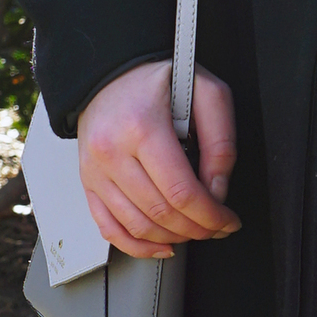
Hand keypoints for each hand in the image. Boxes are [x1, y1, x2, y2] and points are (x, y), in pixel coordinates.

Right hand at [75, 60, 240, 259]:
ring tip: (195, 232)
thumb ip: (220, 142)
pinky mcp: (88, 182)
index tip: (228, 220)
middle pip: (160, 214)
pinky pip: (108, 228)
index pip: (181, 193)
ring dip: (172, 239)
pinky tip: (162, 246)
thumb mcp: (206, 93)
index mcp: (142, 128)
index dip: (211, 216)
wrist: (111, 70)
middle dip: (197, 229)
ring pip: (137, 226)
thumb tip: (217, 191)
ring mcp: (94, 170)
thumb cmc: (160, 77)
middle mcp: (111, 152)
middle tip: (218, 227)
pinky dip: (137, 246)